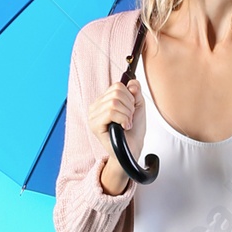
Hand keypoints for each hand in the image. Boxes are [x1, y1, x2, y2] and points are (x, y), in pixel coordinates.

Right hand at [89, 78, 142, 193]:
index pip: (117, 86)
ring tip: (126, 123)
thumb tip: (131, 83)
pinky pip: (111, 112)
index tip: (132, 110)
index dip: (130, 97)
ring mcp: (93, 115)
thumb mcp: (138, 106)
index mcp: (104, 100)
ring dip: (127, 114)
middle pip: (116, 92)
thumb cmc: (133, 130)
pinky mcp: (94, 125)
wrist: (133, 148)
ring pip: (114, 102)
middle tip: (129, 118)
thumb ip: (136, 91)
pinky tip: (123, 127)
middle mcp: (96, 106)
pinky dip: (123, 119)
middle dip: (129, 106)